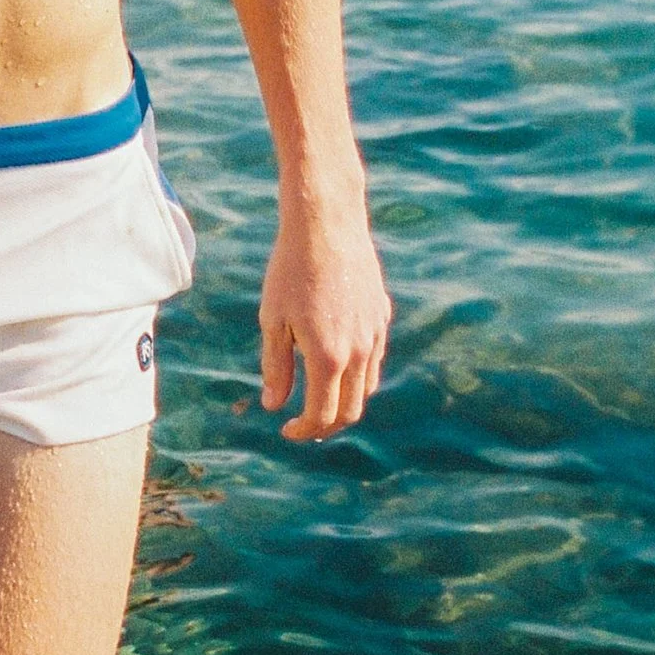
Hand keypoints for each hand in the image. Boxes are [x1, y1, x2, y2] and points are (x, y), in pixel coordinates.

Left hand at [259, 196, 390, 440]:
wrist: (326, 224)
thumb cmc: (291, 270)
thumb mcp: (273, 321)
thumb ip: (275, 367)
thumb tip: (274, 405)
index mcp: (328, 357)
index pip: (322, 414)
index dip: (303, 430)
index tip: (286, 430)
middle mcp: (359, 351)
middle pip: (352, 410)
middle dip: (327, 425)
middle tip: (304, 424)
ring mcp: (375, 333)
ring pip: (367, 386)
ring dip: (345, 401)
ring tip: (319, 396)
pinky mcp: (381, 315)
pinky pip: (374, 358)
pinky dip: (357, 374)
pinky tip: (335, 363)